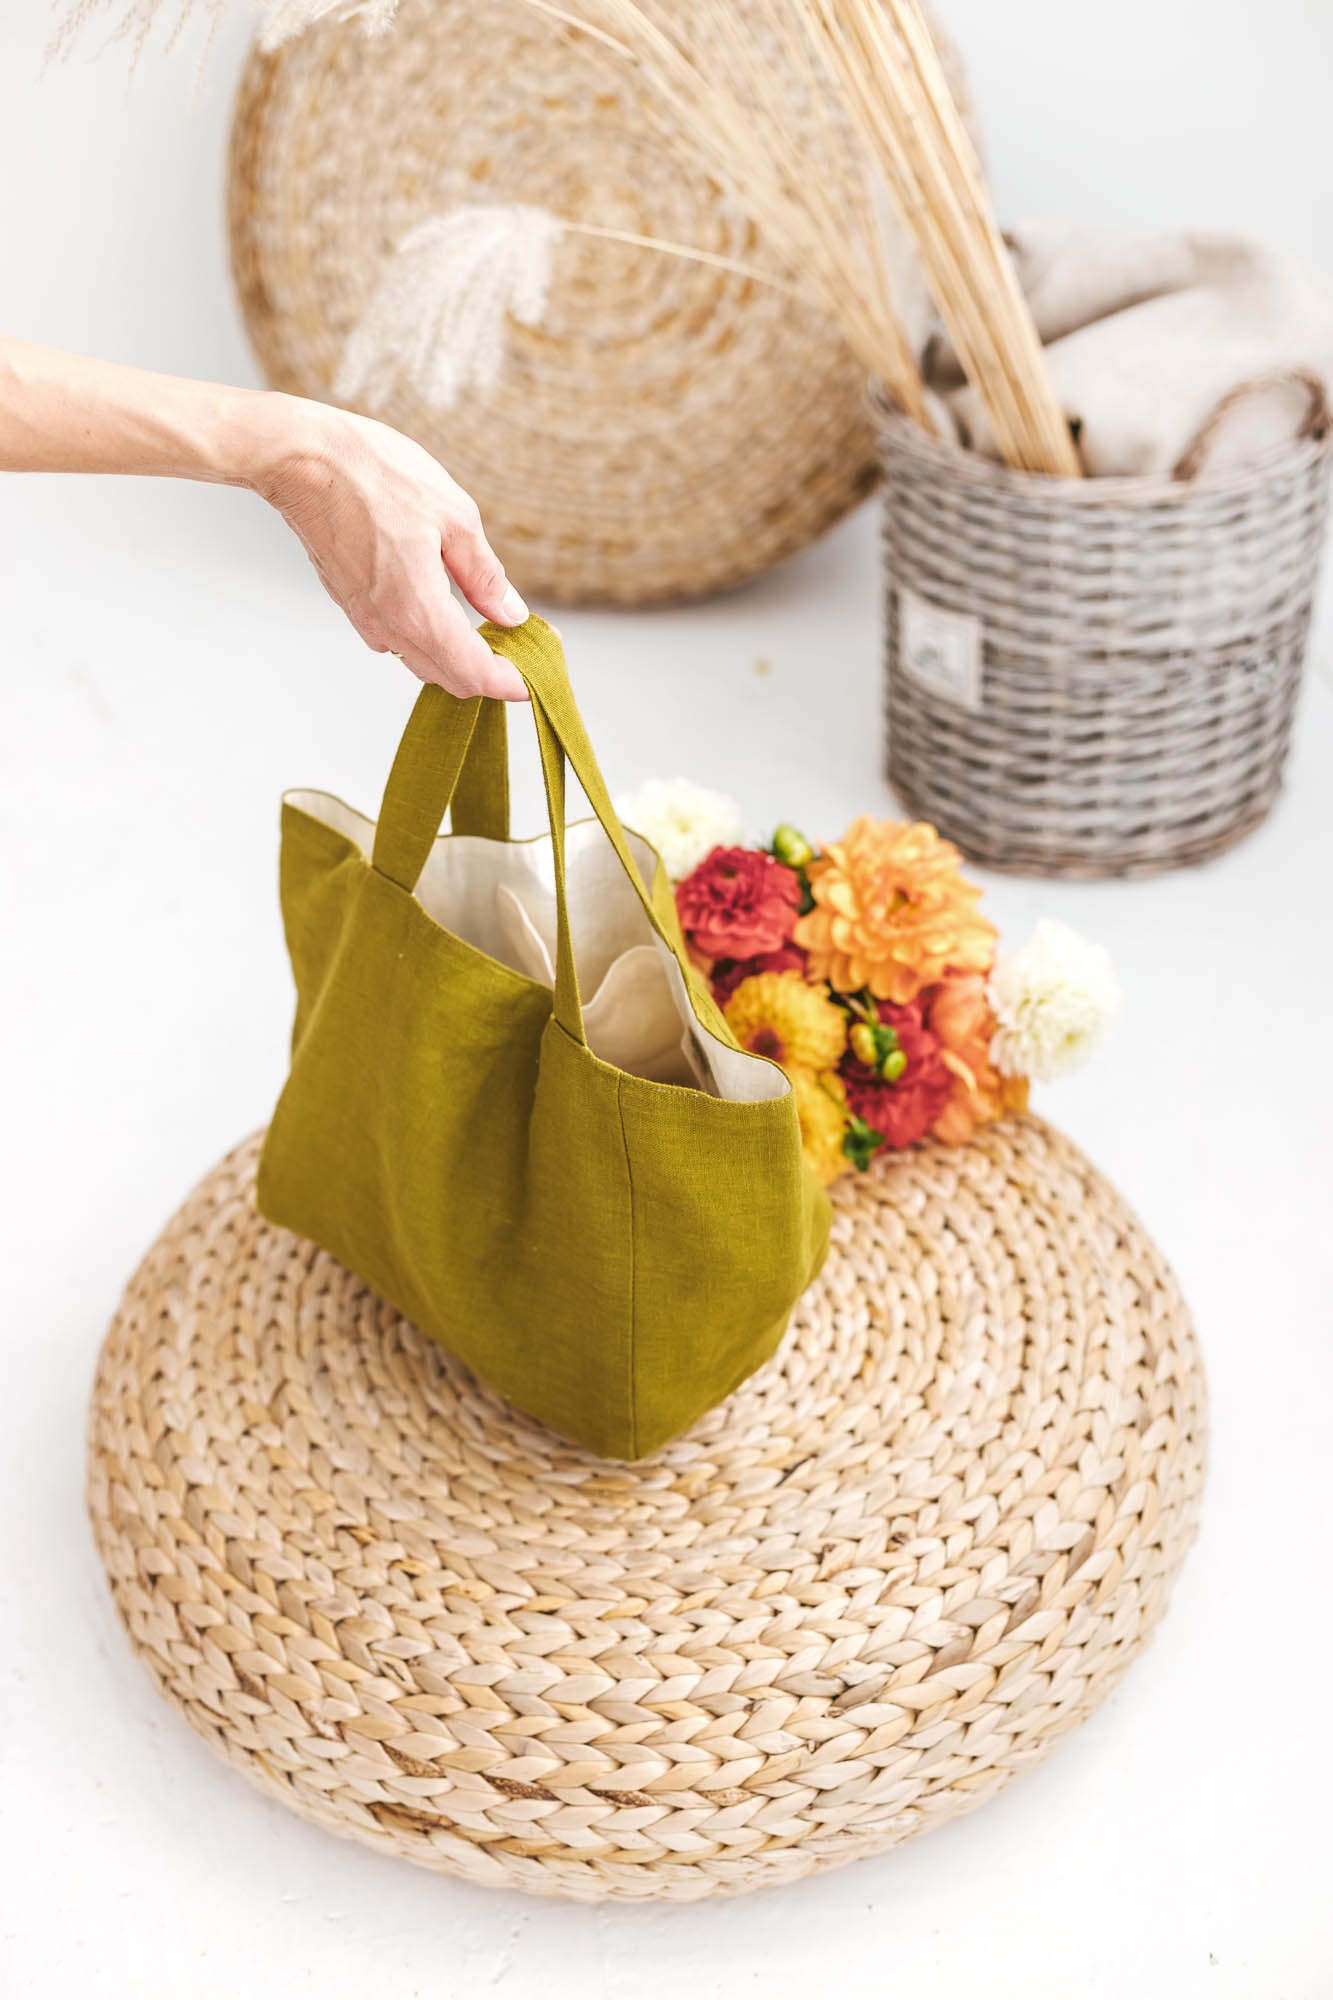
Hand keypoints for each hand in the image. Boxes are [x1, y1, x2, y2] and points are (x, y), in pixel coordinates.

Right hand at [248, 398, 530, 700]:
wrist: (300, 458)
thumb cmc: (375, 475)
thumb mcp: (454, 517)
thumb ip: (485, 576)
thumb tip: (511, 613)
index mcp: (419, 612)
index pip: (474, 674)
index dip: (509, 682)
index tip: (533, 678)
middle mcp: (389, 628)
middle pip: (449, 678)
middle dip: (489, 673)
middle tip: (519, 647)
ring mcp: (365, 619)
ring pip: (422, 661)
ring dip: (457, 657)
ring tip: (489, 628)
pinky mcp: (351, 604)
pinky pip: (397, 639)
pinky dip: (428, 638)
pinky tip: (444, 607)